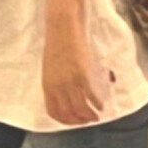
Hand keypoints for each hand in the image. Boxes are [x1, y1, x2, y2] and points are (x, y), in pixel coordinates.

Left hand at [43, 4, 104, 125]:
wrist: (61, 26)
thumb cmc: (56, 44)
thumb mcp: (51, 67)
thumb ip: (56, 83)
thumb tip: (64, 95)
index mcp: (46, 85)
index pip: (53, 112)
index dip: (65, 121)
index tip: (74, 121)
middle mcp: (56, 87)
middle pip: (68, 113)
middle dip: (79, 121)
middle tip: (88, 121)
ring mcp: (68, 82)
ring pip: (80, 108)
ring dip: (89, 115)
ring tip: (96, 116)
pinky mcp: (81, 75)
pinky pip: (89, 96)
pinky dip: (96, 103)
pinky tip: (100, 105)